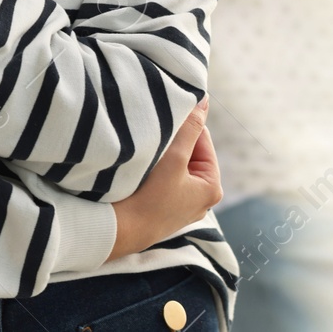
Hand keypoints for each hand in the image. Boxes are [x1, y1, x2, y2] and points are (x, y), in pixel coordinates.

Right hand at [108, 97, 222, 260]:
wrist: (120, 232)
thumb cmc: (150, 198)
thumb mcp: (174, 158)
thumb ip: (190, 127)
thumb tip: (204, 100)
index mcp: (212, 187)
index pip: (202, 139)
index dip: (183, 126)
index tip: (163, 118)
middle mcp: (201, 198)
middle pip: (188, 152)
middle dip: (171, 142)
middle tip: (152, 136)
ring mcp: (181, 205)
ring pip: (173, 164)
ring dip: (160, 155)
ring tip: (145, 152)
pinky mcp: (163, 209)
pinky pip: (162, 179)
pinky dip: (153, 170)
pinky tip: (140, 168)